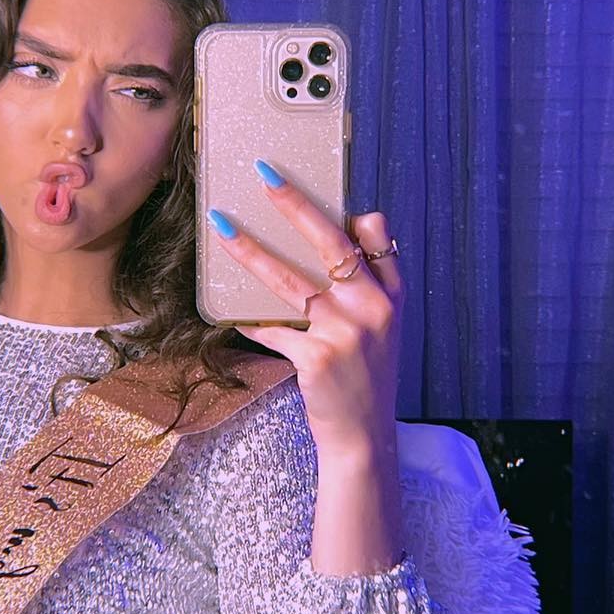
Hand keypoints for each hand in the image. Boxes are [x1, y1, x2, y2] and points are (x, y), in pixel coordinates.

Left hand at [205, 160, 402, 461]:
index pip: (376, 235)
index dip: (348, 210)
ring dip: (251, 251)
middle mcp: (372, 308)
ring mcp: (344, 332)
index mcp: (390, 295)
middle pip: (330, 242)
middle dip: (295, 204)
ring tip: (223, 228)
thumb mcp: (385, 329)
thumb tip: (350, 229)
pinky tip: (230, 312)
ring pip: (289, 280)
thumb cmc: (367, 379)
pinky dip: (251, 320)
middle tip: (265, 176)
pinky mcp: (316, 357)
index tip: (318, 189)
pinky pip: (273, 328)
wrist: (363, 438)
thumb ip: (370, 283)